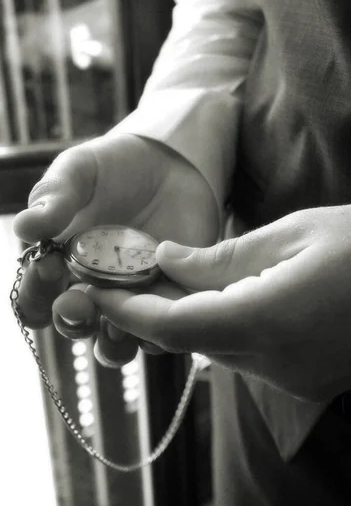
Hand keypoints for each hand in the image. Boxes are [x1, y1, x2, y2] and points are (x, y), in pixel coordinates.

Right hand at [13, 133, 218, 365]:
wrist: (170, 164)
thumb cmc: (115, 167)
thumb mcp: (80, 171)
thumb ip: (55, 196)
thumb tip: (25, 226)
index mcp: (60, 265)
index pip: (35, 299)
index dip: (34, 295)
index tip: (47, 269)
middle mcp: (92, 289)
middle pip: (74, 325)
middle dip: (71, 320)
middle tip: (76, 303)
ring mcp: (133, 297)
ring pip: (117, 341)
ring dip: (114, 341)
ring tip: (119, 324)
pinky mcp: (171, 298)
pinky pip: (165, 328)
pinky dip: (163, 329)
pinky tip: (165, 314)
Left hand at [83, 204, 350, 399]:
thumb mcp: (290, 234)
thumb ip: (220, 257)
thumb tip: (166, 262)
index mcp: (270, 318)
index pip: (176, 325)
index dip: (130, 311)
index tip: (100, 293)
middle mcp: (275, 361)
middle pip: (191, 341)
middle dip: (154, 312)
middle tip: (130, 279)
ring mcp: (290, 379)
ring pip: (216, 350)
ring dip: (189, 320)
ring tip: (174, 282)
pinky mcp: (302, 381)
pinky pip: (245, 357)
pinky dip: (223, 330)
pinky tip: (223, 300)